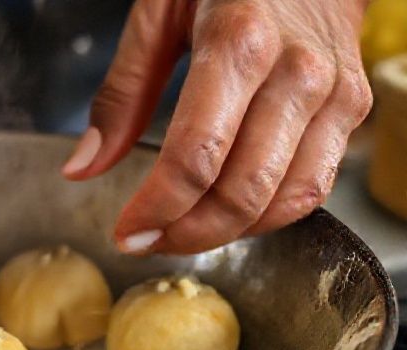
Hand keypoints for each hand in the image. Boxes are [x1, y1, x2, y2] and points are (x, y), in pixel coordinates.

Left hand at [62, 0, 372, 254]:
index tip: (126, 232)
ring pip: (284, 200)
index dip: (156, 210)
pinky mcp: (351, 107)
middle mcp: (295, 72)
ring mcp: (332, 92)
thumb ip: (121, 94)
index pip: (195, 158)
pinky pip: (314, 186)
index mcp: (239, 42)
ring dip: (227, 234)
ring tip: (181, 233)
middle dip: (186, 233)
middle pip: (241, 191)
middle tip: (147, 242)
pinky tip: (229, 213)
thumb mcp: (157, 13)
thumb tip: (84, 166)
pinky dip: (270, 215)